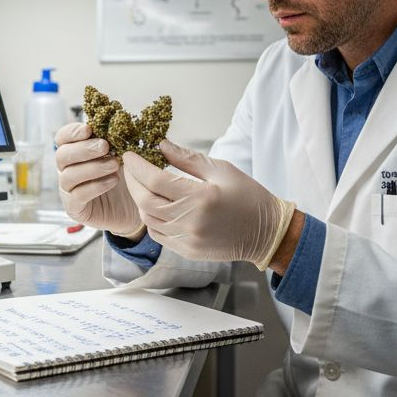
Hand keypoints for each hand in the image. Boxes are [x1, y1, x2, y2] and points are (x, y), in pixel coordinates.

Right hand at [54, 122, 143, 238]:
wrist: (136, 205)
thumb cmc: (127, 175)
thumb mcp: (125, 153)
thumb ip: (119, 138)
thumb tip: (121, 118)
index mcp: (75, 151)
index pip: (62, 138)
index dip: (72, 132)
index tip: (89, 129)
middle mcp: (67, 169)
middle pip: (62, 155)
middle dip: (83, 149)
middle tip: (105, 146)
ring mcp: (68, 190)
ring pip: (69, 176)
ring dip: (92, 167)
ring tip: (114, 164)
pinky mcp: (75, 208)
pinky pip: (78, 196)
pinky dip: (95, 186)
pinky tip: (113, 180)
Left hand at [122, 140, 295, 268]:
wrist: (266, 232)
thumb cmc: (248, 197)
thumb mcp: (221, 169)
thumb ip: (187, 158)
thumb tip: (160, 145)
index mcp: (200, 198)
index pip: (155, 180)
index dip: (138, 166)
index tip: (130, 155)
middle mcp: (190, 221)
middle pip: (145, 201)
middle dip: (132, 181)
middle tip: (130, 167)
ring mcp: (187, 240)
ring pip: (148, 219)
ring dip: (140, 200)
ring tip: (141, 184)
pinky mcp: (187, 251)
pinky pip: (157, 234)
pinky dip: (150, 218)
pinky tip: (154, 205)